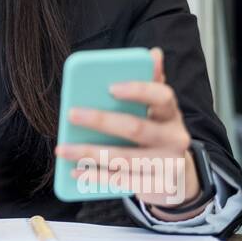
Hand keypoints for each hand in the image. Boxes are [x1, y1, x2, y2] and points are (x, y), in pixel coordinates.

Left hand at [54, 46, 201, 211]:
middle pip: (136, 127)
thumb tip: (153, 53)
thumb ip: (151, 84)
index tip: (110, 87)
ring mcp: (168, 165)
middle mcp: (175, 138)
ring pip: (124, 158)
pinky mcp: (157, 187)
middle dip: (101, 120)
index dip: (138, 90)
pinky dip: (96, 177)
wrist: (179, 178)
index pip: (161, 96)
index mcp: (171, 114)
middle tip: (71, 114)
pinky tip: (75, 171)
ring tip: (62, 149)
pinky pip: (121, 181)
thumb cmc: (158, 135)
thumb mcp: (158, 112)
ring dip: (89, 153)